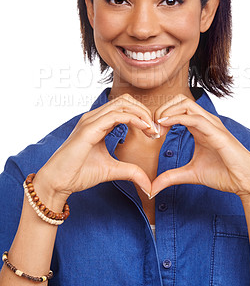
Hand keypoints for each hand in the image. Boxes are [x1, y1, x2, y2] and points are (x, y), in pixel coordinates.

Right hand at [35, 94, 158, 200]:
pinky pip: (116, 115)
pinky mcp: (89, 128)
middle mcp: (94, 117)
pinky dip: (134, 119)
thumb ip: (131, 171)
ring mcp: (90, 120)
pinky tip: (144, 129)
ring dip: (141, 114)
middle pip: (125, 100)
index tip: (153, 133)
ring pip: (122, 104)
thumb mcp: (112, 170)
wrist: (57, 182)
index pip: (124, 107)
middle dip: (144, 111)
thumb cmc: (78, 173)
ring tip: (151, 130)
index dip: (142, 115)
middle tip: (155, 129)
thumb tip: (149, 185)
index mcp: (98, 123)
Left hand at [151, 94, 249, 199]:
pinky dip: (177, 118)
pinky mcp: (217, 133)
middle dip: (161, 109)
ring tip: (157, 127)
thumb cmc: (224, 173)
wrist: (246, 182)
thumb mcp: (190, 174)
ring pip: (186, 104)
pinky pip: (195, 118)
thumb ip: (171, 177)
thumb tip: (151, 188)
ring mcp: (212, 125)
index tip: (151, 133)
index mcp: (199, 126)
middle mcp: (205, 121)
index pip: (177, 108)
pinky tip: (165, 125)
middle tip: (152, 127)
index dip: (160, 115)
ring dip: (167, 112)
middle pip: (179, 100)